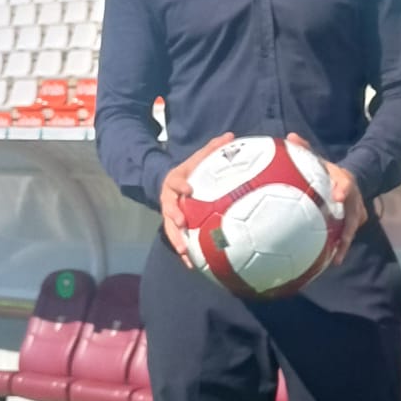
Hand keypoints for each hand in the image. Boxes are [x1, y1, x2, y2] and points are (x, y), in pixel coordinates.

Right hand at [160, 133, 234, 260]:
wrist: (173, 183)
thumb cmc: (191, 171)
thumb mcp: (199, 158)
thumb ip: (213, 148)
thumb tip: (231, 135)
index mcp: (175, 180)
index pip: (174, 181)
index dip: (180, 185)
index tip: (189, 189)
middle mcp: (169, 199)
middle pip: (168, 209)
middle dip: (174, 217)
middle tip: (182, 223)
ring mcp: (170, 215)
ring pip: (170, 229)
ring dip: (177, 240)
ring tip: (184, 252)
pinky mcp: (176, 227)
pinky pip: (179, 241)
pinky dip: (185, 253)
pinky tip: (192, 266)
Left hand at [287, 132, 364, 265]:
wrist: (344, 182)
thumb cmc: (325, 171)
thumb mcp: (316, 159)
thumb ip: (304, 149)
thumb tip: (291, 137)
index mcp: (343, 179)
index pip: (347, 182)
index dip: (344, 189)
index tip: (338, 197)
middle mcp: (352, 198)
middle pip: (355, 212)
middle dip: (350, 226)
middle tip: (344, 238)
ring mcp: (354, 213)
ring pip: (352, 229)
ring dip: (345, 243)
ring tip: (337, 258)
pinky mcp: (349, 225)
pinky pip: (345, 237)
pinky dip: (339, 249)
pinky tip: (330, 262)